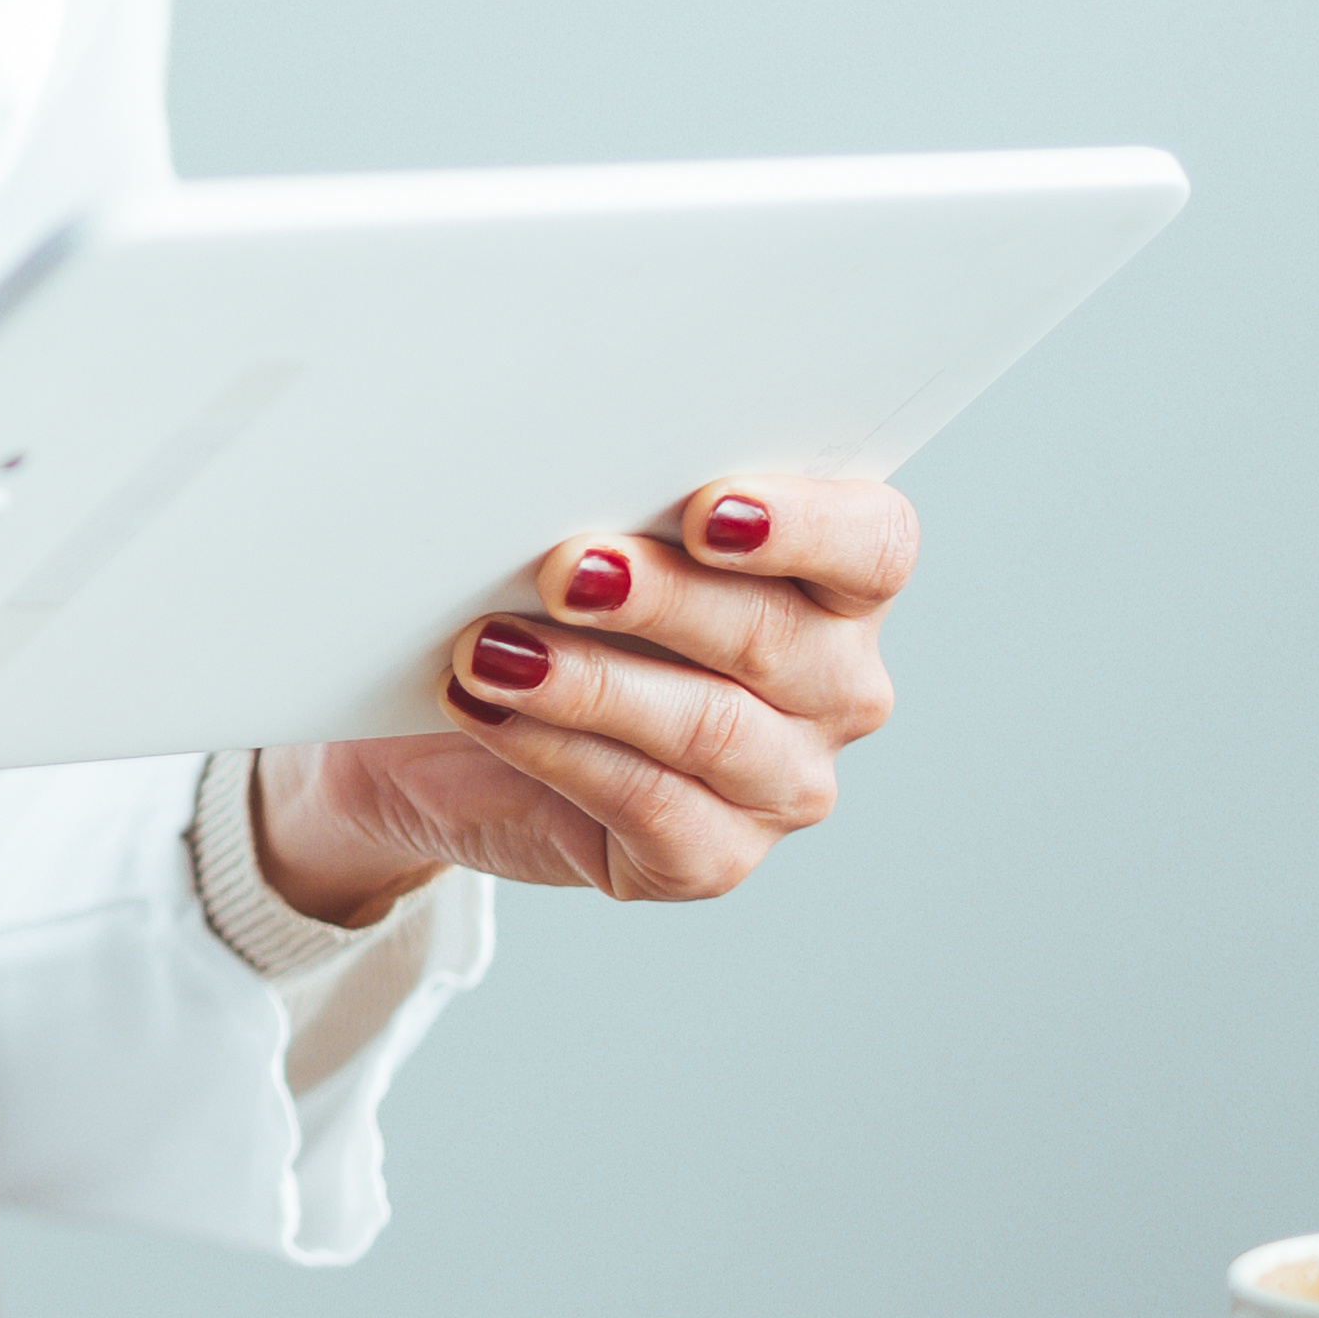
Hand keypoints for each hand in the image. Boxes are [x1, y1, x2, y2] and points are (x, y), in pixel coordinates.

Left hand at [252, 474, 912, 917]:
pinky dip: (558, 751)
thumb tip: (565, 460)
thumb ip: (615, 497)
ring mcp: (783, 782)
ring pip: (710, 728)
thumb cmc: (537, 603)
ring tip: (492, 648)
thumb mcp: (581, 530)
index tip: (704, 510)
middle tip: (563, 568)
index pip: (873, 544)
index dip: (802, 527)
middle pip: (777, 636)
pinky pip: (650, 805)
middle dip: (662, 597)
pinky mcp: (712, 858)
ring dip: (591, 683)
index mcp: (836, 582)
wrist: (445, 736)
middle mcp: (834, 685)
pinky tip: (488, 710)